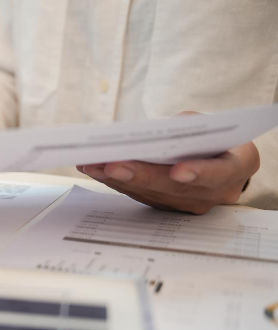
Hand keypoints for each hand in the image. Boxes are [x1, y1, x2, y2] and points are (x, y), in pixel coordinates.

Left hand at [78, 141, 258, 213]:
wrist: (222, 158)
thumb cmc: (215, 136)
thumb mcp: (212, 124)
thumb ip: (188, 127)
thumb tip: (151, 133)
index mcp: (237, 168)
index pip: (219, 174)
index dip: (198, 174)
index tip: (178, 171)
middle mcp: (215, 193)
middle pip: (174, 188)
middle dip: (140, 176)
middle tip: (114, 165)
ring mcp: (189, 203)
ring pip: (151, 194)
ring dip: (118, 179)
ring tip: (92, 164)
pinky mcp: (166, 205)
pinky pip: (139, 194)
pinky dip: (115, 181)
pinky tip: (93, 169)